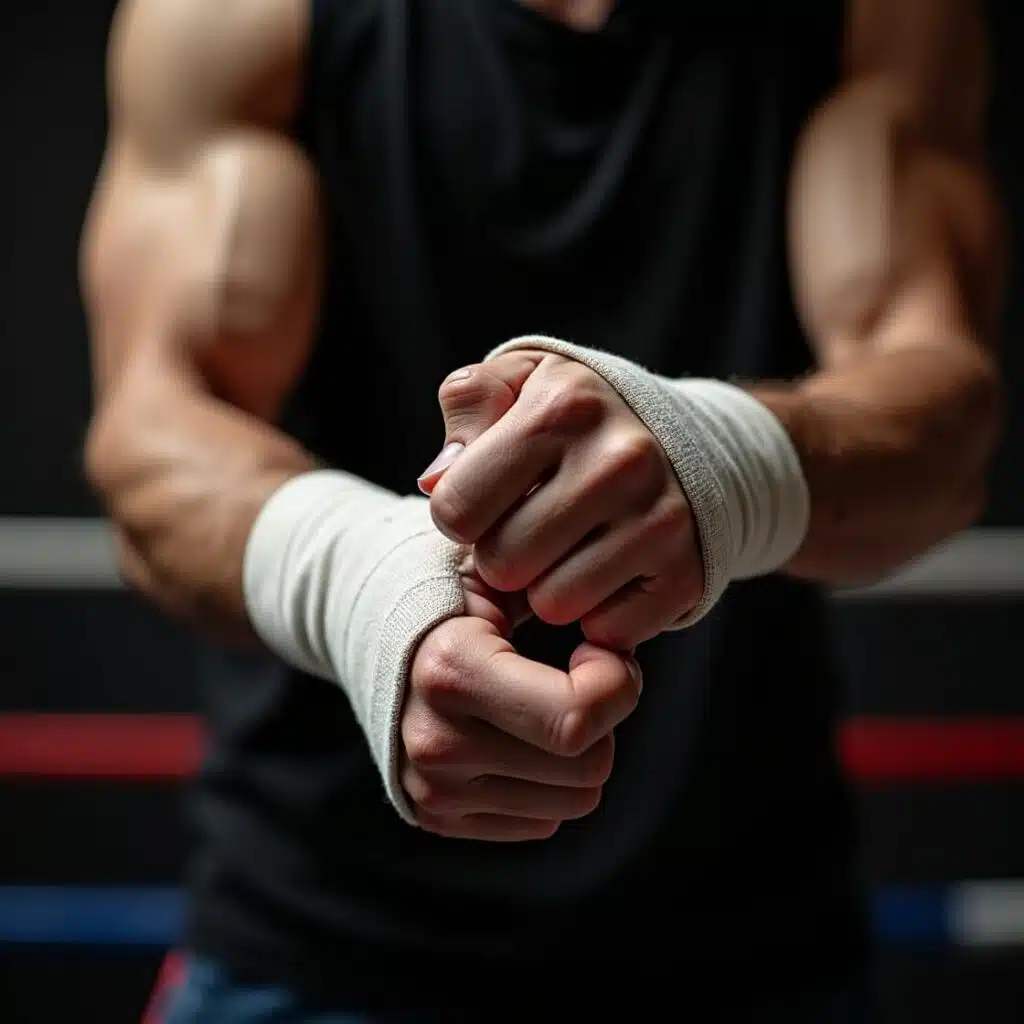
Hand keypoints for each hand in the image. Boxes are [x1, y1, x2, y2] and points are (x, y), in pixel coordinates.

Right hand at [400, 565, 641, 840]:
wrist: (371, 638)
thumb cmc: (452, 599)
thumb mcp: (496, 572)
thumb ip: (558, 590)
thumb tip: (620, 632)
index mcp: (450, 671)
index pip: (576, 718)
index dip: (614, 684)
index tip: (597, 652)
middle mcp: (436, 742)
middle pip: (588, 767)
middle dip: (603, 720)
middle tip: (581, 680)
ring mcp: (435, 790)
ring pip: (575, 801)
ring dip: (578, 755)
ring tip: (546, 708)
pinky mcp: (439, 818)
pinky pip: (544, 822)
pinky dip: (548, 783)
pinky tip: (519, 738)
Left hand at [419, 352, 701, 649]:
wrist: (700, 442)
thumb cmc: (583, 418)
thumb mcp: (522, 381)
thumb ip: (468, 408)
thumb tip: (435, 481)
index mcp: (564, 406)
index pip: (457, 508)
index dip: (460, 515)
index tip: (489, 502)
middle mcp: (618, 461)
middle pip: (502, 563)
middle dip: (503, 556)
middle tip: (533, 529)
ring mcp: (659, 519)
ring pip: (552, 605)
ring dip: (548, 589)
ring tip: (571, 548)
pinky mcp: (686, 573)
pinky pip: (606, 631)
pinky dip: (600, 614)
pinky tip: (612, 572)